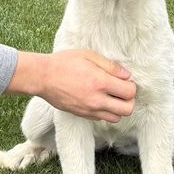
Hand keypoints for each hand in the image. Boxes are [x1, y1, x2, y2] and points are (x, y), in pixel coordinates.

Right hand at [7, 50, 135, 121]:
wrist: (42, 77)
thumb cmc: (64, 62)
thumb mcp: (88, 55)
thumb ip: (110, 66)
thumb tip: (126, 75)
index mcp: (100, 82)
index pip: (129, 92)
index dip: (131, 86)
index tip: (125, 81)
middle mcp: (97, 100)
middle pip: (127, 109)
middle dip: (129, 100)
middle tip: (122, 91)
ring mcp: (89, 110)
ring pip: (116, 118)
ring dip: (118, 108)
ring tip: (112, 97)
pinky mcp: (82, 115)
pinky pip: (102, 118)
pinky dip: (105, 111)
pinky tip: (99, 100)